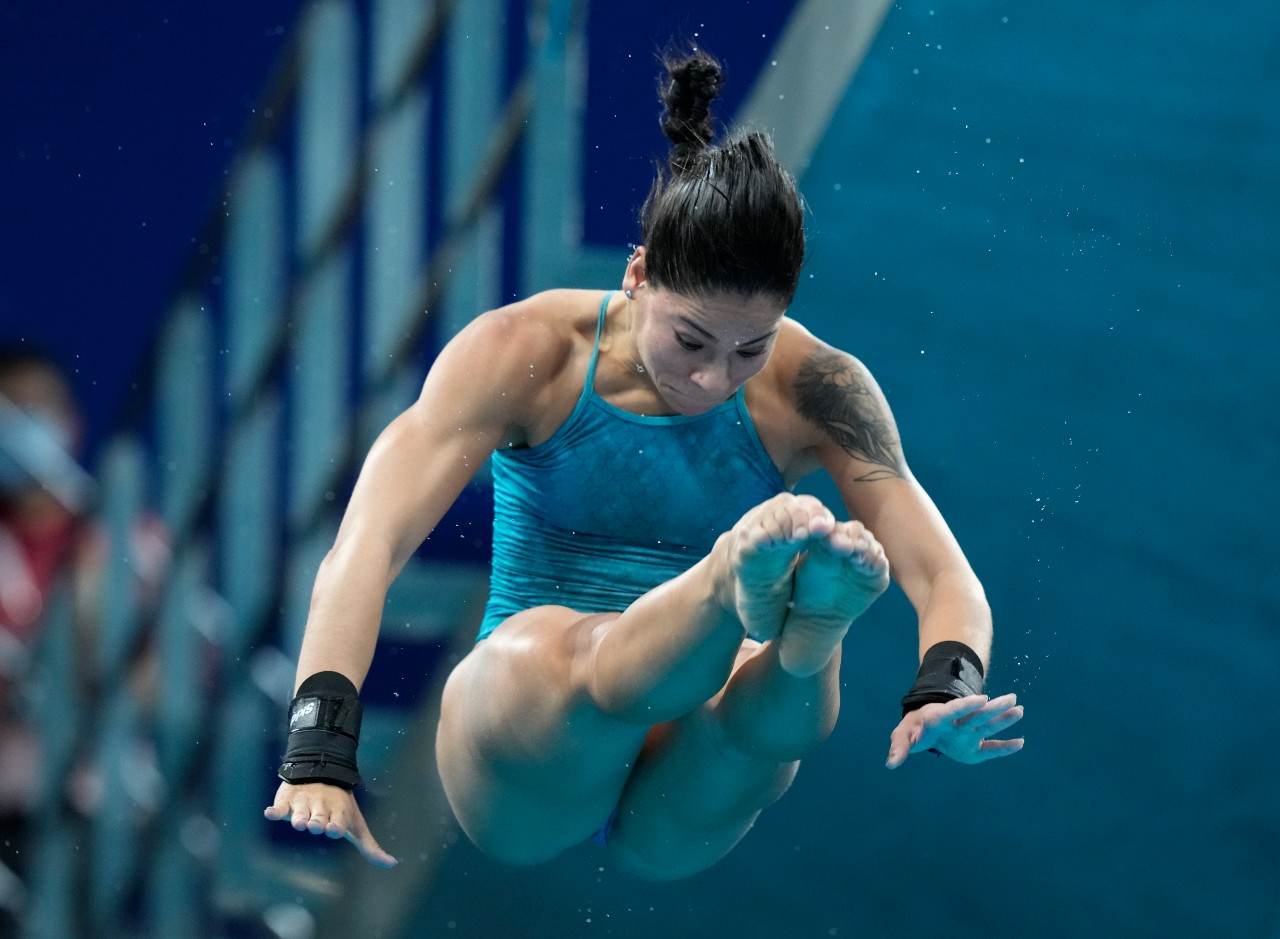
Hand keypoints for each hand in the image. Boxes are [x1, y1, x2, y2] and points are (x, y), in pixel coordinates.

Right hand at [264, 781, 397, 867]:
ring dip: (299, 818)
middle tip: (316, 825)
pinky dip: (275, 810)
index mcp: (339, 813)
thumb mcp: (357, 826)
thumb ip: (371, 847)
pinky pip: (279, 806)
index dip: (335, 825)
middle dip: (317, 822)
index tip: (334, 829)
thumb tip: (392, 865)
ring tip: (299, 822)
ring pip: (299, 813)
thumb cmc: (341, 808)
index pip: (337, 821)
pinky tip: (270, 813)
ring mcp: (304, 803)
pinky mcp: (287, 800)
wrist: (322, 771)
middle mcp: (321, 808)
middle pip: (318, 818)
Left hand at [885, 693, 1024, 768]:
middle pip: (977, 714)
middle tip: (1012, 698)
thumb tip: (891, 763)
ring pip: (987, 726)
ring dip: (1003, 719)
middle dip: (994, 707)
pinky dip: (1004, 747)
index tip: (983, 698)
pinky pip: (991, 748)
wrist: (925, 727)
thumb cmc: (913, 728)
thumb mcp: (901, 734)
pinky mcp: (974, 748)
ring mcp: (968, 734)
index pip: (954, 709)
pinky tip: (1020, 743)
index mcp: (939, 717)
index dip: (967, 704)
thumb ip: (899, 747)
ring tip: (1019, 709)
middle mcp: (958, 723)